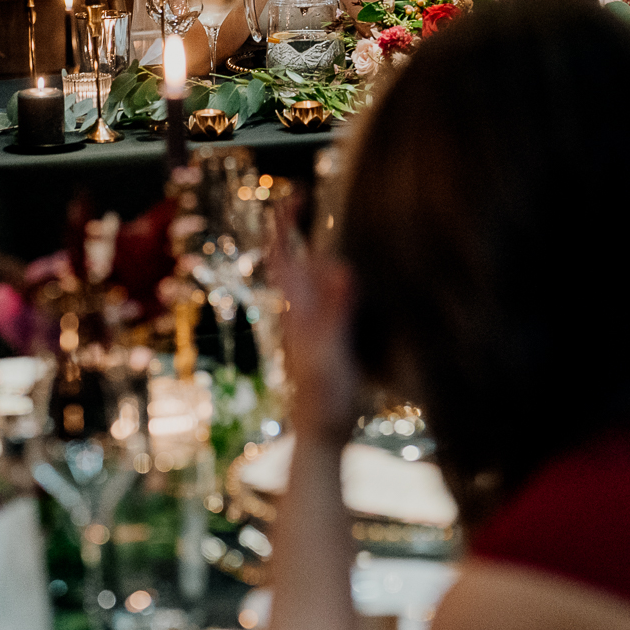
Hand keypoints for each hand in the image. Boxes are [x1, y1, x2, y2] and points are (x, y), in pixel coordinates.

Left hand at [267, 200, 362, 439]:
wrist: (320, 436)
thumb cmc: (324, 399)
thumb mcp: (332, 353)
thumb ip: (336, 312)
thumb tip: (342, 267)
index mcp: (296, 310)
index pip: (285, 256)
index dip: (286, 223)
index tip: (295, 192)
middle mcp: (297, 313)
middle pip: (293, 261)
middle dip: (295, 231)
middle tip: (300, 200)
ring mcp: (307, 326)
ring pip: (306, 279)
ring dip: (313, 254)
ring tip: (324, 232)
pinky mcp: (321, 340)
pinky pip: (322, 299)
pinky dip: (331, 280)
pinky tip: (345, 282)